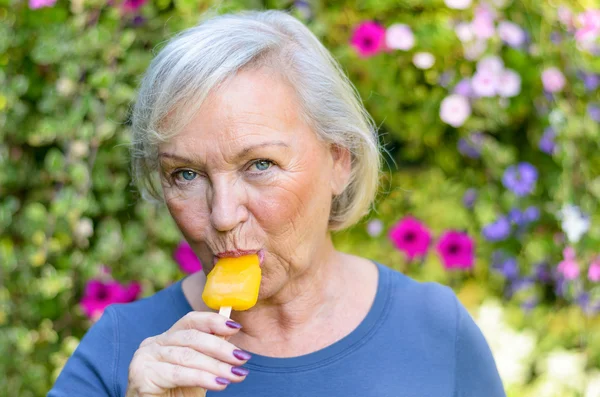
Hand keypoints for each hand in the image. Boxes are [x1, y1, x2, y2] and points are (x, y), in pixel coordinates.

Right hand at [125, 312, 249, 396]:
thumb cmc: (179, 395)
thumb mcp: (200, 369)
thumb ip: (210, 351)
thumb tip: (231, 331)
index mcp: (167, 338)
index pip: (190, 320)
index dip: (213, 321)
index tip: (236, 327)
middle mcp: (153, 344)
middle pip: (191, 337)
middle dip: (221, 348)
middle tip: (242, 358)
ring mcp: (144, 357)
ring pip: (187, 356)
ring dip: (216, 366)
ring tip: (236, 375)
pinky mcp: (142, 375)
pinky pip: (178, 373)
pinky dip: (202, 378)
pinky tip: (219, 383)